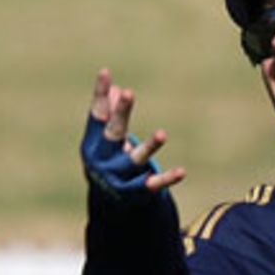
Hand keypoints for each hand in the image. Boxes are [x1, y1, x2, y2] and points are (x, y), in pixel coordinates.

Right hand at [80, 67, 185, 199]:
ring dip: (149, 146)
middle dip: (121, 113)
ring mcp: (119, 177)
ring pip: (135, 159)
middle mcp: (103, 161)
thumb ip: (110, 114)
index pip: (97, 116)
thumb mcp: (105, 138)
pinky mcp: (136, 192)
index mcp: (92, 144)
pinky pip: (153, 184)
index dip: (100, 94)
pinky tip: (182, 172)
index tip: (106, 71)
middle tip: (129, 93)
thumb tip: (117, 88)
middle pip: (113, 133)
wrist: (108, 203)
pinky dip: (167, 178)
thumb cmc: (108, 160)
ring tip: (162, 134)